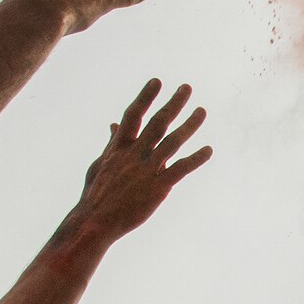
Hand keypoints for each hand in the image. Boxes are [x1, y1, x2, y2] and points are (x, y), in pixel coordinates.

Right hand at [59, 80, 209, 243]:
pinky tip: (208, 150)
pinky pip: (180, 169)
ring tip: (202, 111)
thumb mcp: (100, 164)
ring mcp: (147, 170)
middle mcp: (134, 155)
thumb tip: (114, 125)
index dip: (145, 97)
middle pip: (157, 123)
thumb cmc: (96, 194)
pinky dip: (196, 159)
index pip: (133, 116)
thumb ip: (112, 143)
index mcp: (118, 148)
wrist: (95, 221)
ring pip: (172, 142)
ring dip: (189, 125)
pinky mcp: (158, 187)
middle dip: (173, 104)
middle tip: (187, 87)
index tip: (157, 81)